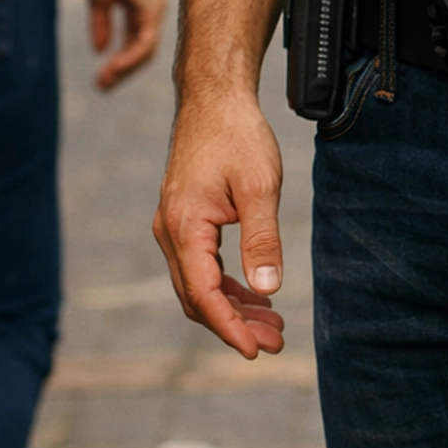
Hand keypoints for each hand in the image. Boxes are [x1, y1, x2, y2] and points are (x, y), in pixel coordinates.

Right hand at [87, 0, 166, 88]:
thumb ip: (101, 23)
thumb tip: (100, 50)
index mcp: (139, 7)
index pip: (133, 42)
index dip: (117, 61)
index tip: (100, 78)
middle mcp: (151, 11)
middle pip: (142, 52)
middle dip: (122, 71)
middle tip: (102, 87)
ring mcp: (154, 11)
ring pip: (146, 52)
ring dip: (124, 70)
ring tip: (105, 81)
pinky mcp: (152, 9)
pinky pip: (145, 44)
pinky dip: (130, 58)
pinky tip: (114, 67)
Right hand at [154, 91, 287, 358]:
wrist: (215, 96)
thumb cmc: (238, 134)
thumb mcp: (260, 185)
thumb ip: (262, 239)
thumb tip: (268, 291)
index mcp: (184, 227)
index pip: (203, 295)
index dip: (230, 328)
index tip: (258, 351)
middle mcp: (170, 231)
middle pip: (197, 297)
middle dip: (235, 324)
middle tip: (277, 342)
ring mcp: (173, 225)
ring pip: (198, 284)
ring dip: (232, 307)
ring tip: (273, 325)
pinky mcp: (184, 218)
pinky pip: (200, 265)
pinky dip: (226, 285)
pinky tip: (255, 294)